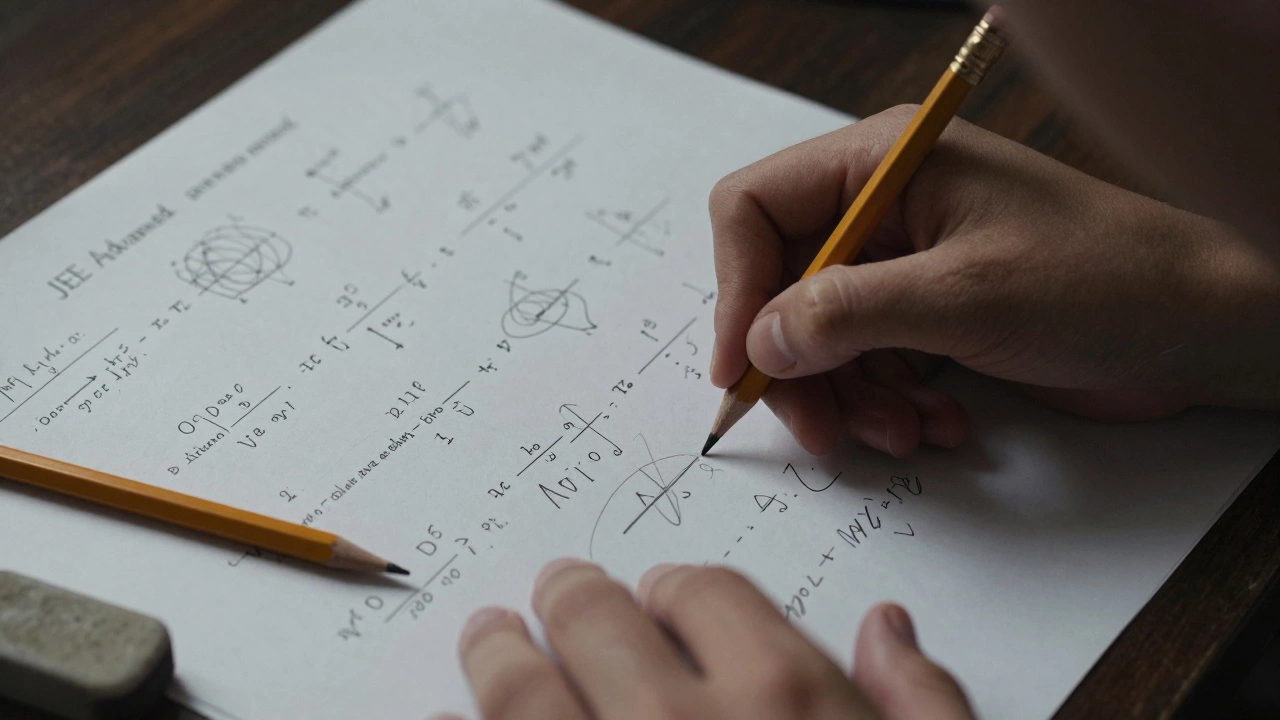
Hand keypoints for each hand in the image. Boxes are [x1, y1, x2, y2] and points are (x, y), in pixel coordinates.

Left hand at [442, 559, 972, 719]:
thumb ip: (923, 701)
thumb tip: (890, 629)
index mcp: (783, 694)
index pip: (702, 592)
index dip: (678, 590)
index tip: (666, 596)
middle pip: (596, 616)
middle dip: (574, 597)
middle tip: (558, 592)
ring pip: (519, 688)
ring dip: (498, 654)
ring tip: (489, 637)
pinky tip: (450, 719)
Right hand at [709, 105, 1279, 456]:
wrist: (1201, 327)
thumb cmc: (1103, 281)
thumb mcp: (964, 296)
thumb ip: (847, 314)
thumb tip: (757, 344)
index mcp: (883, 163)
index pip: (756, 208)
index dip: (735, 288)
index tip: (741, 368)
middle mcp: (884, 208)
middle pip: (782, 286)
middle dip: (799, 366)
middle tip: (822, 429)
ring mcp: (908, 264)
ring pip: (822, 338)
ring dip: (851, 397)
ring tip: (906, 431)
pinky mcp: (932, 314)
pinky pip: (871, 364)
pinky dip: (891, 403)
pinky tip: (938, 423)